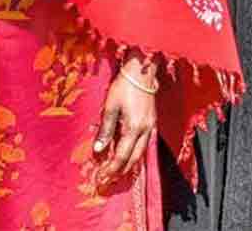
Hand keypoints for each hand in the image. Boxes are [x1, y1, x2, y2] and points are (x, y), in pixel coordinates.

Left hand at [93, 57, 157, 185]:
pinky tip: (129, 154)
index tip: (100, 178)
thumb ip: (106, 129)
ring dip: (129, 165)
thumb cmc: (124, 86)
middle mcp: (145, 130)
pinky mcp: (152, 121)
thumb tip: (98, 150)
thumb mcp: (110, 106)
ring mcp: (151, 126)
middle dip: (120, 172)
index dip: (111, 169)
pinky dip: (136, 154)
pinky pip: (145, 144)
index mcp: (134, 128)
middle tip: (107, 180)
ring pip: (141, 153)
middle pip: (134, 159)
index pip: (122, 157)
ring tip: (117, 172)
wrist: (141, 71)